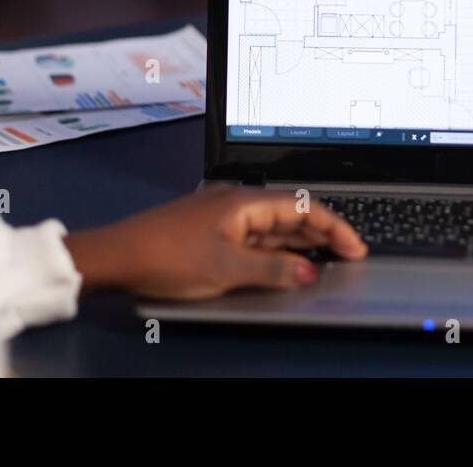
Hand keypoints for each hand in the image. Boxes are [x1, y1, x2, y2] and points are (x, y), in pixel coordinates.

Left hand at [66, 185, 367, 299]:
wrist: (118, 255)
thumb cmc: (167, 256)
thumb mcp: (227, 269)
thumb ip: (273, 270)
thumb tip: (308, 271)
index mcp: (243, 201)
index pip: (302, 205)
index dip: (333, 225)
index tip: (354, 246)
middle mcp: (236, 201)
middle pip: (290, 212)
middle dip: (322, 231)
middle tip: (349, 254)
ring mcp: (223, 215)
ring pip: (273, 226)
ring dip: (300, 241)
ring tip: (327, 259)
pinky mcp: (211, 230)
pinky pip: (254, 236)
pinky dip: (276, 249)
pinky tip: (286, 262)